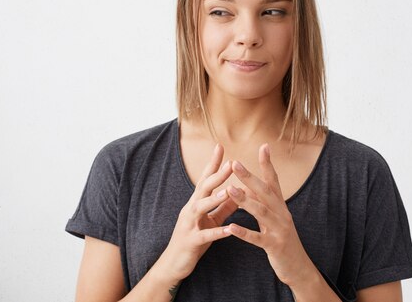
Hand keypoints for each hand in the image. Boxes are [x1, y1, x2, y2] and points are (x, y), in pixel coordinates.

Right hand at [157, 144, 237, 281]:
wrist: (173, 264)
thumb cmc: (193, 240)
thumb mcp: (210, 220)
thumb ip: (223, 207)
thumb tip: (238, 192)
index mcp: (196, 203)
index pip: (204, 179)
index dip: (212, 163)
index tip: (220, 146)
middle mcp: (190, 209)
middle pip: (203, 188)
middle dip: (217, 175)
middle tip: (231, 163)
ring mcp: (189, 225)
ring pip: (200, 208)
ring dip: (214, 199)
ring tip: (228, 192)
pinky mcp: (191, 241)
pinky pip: (204, 235)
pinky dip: (216, 232)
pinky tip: (229, 231)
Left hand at [224, 144, 314, 285]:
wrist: (299, 267)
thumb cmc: (283, 240)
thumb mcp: (275, 218)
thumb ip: (265, 202)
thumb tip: (251, 185)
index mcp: (281, 206)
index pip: (274, 181)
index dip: (268, 164)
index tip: (263, 146)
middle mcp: (282, 214)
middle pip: (265, 191)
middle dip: (249, 177)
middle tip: (234, 163)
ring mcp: (279, 230)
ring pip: (261, 212)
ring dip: (244, 200)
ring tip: (229, 190)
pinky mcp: (275, 246)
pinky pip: (257, 238)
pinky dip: (244, 232)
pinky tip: (231, 227)